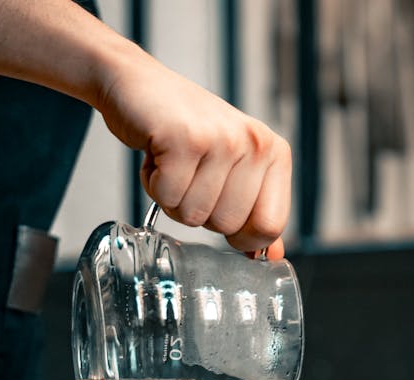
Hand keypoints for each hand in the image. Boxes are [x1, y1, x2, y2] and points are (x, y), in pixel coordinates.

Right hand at [97, 45, 290, 257]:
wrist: (139, 87)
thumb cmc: (186, 131)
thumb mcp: (231, 169)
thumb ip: (254, 213)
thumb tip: (272, 256)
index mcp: (274, 153)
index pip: (269, 227)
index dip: (239, 234)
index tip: (221, 207)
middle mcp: (254, 143)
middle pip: (228, 226)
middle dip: (199, 211)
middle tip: (191, 174)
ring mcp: (220, 139)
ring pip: (194, 216)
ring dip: (173, 197)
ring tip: (173, 162)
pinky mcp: (184, 138)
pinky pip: (168, 197)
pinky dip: (153, 184)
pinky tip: (157, 156)